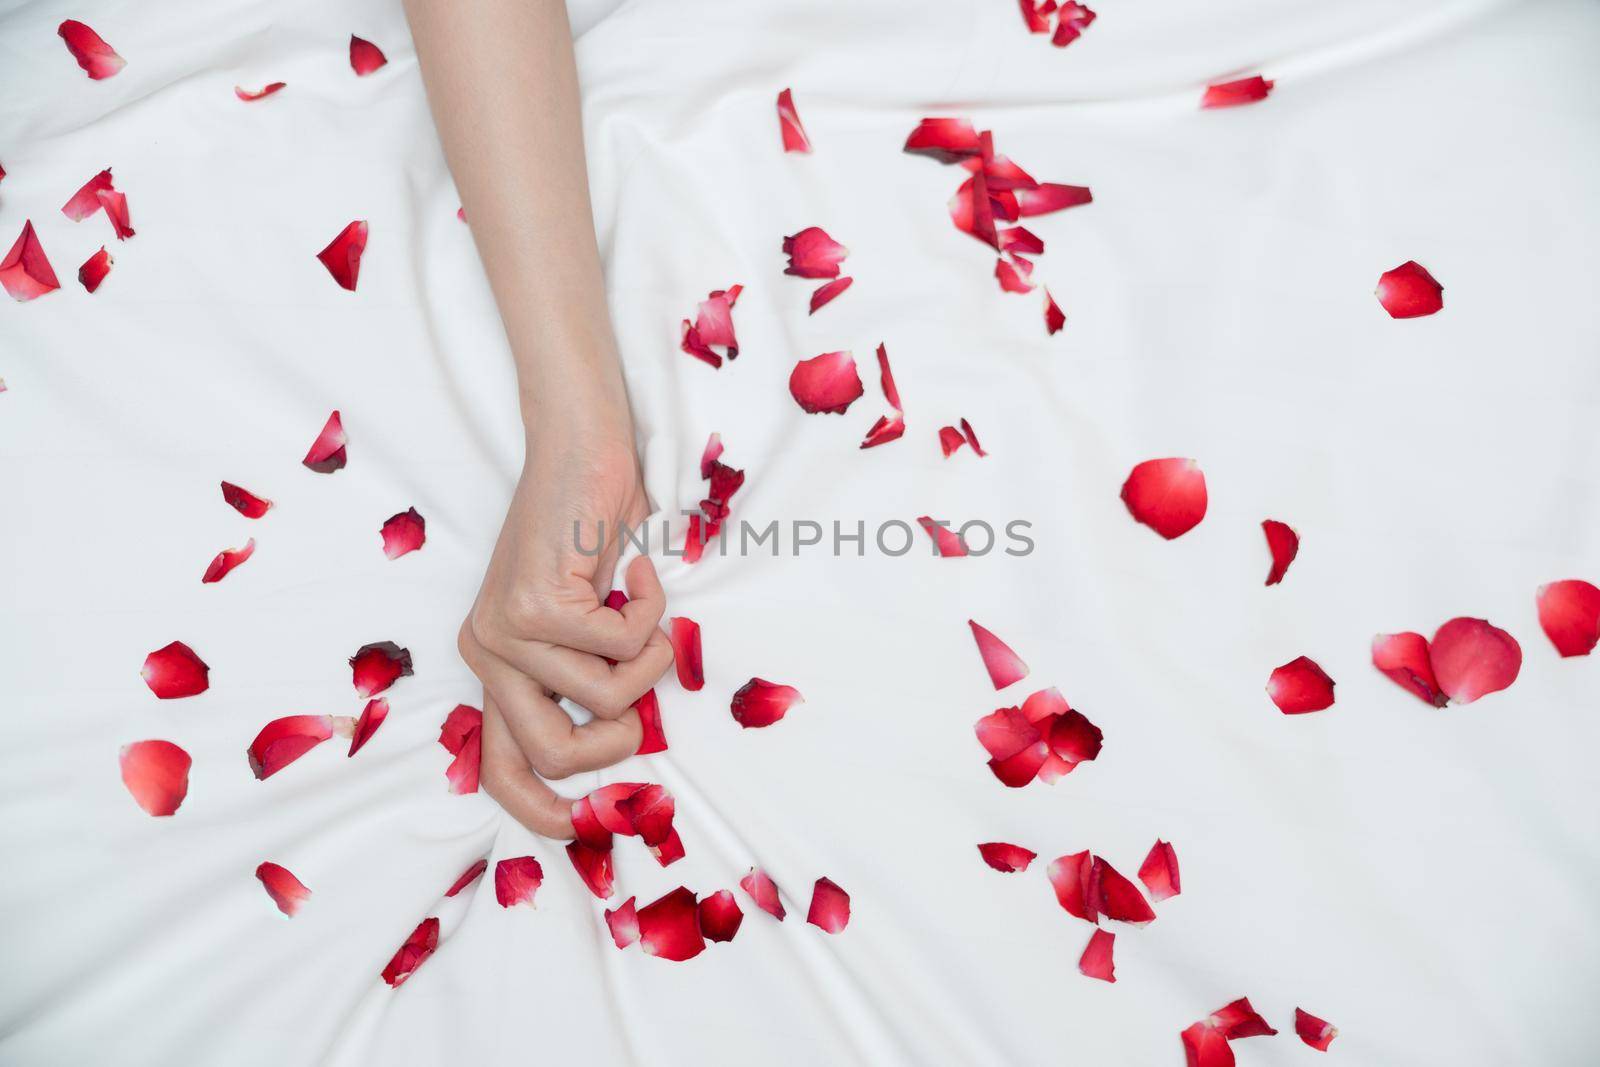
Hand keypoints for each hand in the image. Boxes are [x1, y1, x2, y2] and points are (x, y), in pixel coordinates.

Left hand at [460, 416, 672, 837]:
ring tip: (645, 608)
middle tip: (644, 694)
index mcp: (495, 664)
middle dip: (620, 739)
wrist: (580, 446)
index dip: (542, 812)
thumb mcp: (587, 620)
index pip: (500, 772)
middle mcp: (488, 653)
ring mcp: (505, 631)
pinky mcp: (534, 605)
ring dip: (651, 659)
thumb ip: (588, 676)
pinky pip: (624, 650)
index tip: (588, 826)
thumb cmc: (594, 528)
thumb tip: (630, 743)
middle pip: (553, 757)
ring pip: (606, 700)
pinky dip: (652, 615)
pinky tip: (635, 571)